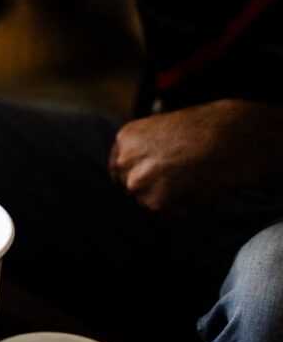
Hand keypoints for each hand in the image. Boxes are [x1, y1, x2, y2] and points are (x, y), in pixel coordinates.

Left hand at [109, 99, 282, 214]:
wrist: (222, 142)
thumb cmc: (201, 132)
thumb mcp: (162, 129)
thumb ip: (145, 149)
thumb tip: (139, 170)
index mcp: (125, 139)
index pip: (118, 167)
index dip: (130, 176)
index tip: (142, 182)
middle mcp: (124, 162)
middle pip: (129, 186)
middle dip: (147, 188)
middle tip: (174, 183)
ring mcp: (137, 184)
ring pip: (146, 201)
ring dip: (165, 198)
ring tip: (190, 181)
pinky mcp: (154, 204)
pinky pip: (165, 213)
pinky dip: (180, 208)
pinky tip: (195, 190)